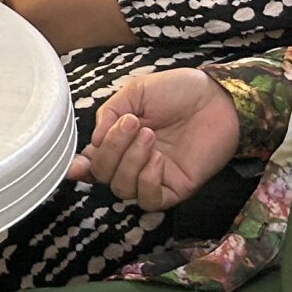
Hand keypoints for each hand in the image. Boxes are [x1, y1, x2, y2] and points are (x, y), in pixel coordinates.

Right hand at [68, 69, 239, 209]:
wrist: (216, 97)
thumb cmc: (178, 91)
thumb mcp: (135, 92)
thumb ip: (108, 114)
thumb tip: (94, 143)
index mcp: (120, 140)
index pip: (92, 162)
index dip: (79, 167)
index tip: (74, 166)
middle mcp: (133, 162)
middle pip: (104, 176)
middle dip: (111, 151)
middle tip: (132, 125)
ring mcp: (153, 177)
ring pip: (123, 190)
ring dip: (130, 162)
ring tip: (150, 135)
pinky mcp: (175, 189)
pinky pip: (150, 200)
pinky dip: (147, 180)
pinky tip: (158, 159)